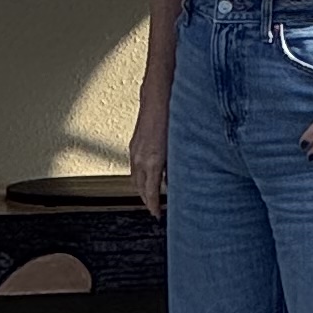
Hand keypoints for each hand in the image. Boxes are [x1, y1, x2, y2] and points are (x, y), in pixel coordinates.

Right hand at [132, 93, 169, 218]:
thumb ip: (176, 166)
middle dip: (146, 200)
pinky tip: (150, 174)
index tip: (157, 215)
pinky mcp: (134, 143)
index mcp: (153, 161)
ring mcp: (135, 150)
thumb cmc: (172, 119)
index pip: (150, 192)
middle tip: (155, 209)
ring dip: (142, 188)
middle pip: (139, 188)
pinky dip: (140, 175)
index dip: (153, 206)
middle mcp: (140, 158)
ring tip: (152, 195)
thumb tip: (177, 179)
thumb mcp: (179, 147)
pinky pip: (135, 166)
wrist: (158, 96)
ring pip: (135, 177)